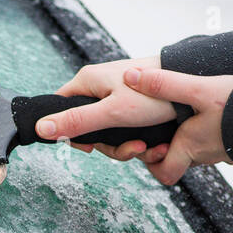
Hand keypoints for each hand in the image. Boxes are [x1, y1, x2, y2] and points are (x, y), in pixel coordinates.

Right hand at [36, 57, 175, 160]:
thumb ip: (76, 122)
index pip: (61, 107)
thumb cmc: (152, 94)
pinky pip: (126, 128)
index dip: (69, 132)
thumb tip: (40, 129)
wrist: (192, 84)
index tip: (89, 147)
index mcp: (88, 81)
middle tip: (130, 150)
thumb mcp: (111, 113)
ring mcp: (118, 95)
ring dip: (128, 147)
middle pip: (88, 126)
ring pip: (109, 131)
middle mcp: (100, 86)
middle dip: (110, 146)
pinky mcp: (134, 104)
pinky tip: (153, 145)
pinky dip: (138, 139)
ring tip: (147, 148)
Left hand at [123, 67, 232, 184]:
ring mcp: (223, 150)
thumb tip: (130, 78)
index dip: (153, 162)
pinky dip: (209, 129)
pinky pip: (217, 140)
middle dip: (168, 144)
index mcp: (190, 147)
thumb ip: (164, 84)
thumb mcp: (198, 89)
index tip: (151, 142)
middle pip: (178, 158)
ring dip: (189, 134)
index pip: (163, 173)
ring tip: (187, 111)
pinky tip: (213, 109)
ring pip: (197, 149)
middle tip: (165, 122)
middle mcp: (205, 154)